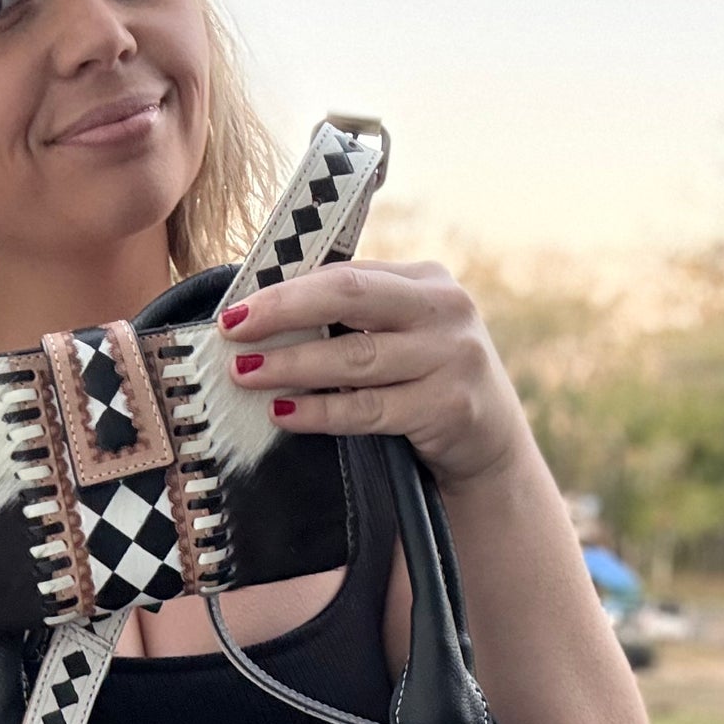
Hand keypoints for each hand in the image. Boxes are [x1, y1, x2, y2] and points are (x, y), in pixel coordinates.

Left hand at [219, 260, 530, 488]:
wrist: (490, 448)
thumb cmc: (426, 387)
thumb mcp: (403, 340)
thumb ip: (355, 321)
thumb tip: (263, 319)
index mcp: (427, 280)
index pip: (346, 275)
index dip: (286, 291)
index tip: (235, 312)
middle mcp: (445, 309)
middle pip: (350, 297)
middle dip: (283, 312)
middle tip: (233, 334)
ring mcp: (453, 357)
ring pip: (355, 357)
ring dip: (292, 366)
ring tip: (245, 376)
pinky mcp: (450, 406)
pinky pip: (370, 409)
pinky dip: (321, 412)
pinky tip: (283, 413)